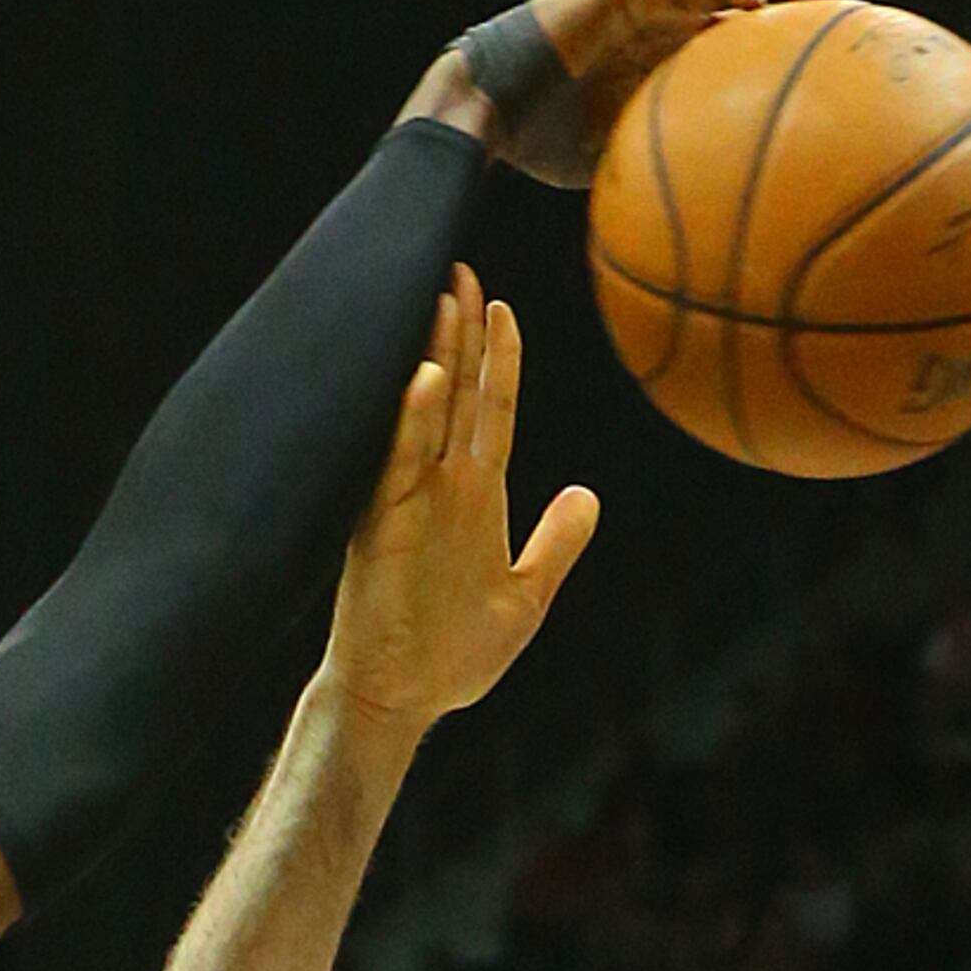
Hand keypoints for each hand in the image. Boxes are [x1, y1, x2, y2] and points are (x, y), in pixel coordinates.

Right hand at [322, 274, 597, 738]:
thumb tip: (588, 496)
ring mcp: (410, 500)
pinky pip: (397, 464)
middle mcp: (441, 486)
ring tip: (444, 297)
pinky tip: (425, 378)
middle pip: (458, 393)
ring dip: (436, 355)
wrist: (401, 700)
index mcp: (475, 496)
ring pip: (427, 412)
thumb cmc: (452, 657)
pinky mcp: (382, 525)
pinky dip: (411, 422)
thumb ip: (555, 546)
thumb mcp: (526, 600)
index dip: (500, 359)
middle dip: (463, 332)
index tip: (503, 308)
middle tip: (465, 270)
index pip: (492, 410)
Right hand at [421, 0, 835, 184]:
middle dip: (791, 0)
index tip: (827, 72)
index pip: (728, 41)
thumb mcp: (621, 168)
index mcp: (658, 55)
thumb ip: (664, 185)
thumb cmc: (542, 146)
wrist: (486, 110)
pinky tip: (747, 7)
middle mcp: (654, 16)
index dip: (774, 50)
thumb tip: (710, 261)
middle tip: (842, 14)